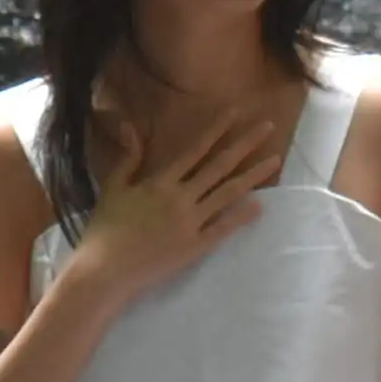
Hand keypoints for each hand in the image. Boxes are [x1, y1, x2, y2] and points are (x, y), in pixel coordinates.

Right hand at [72, 93, 288, 294]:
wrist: (106, 268)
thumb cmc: (106, 228)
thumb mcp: (114, 187)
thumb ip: (128, 157)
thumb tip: (132, 127)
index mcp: (161, 181)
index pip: (196, 149)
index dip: (217, 129)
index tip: (235, 112)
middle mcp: (181, 197)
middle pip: (220, 166)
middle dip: (245, 144)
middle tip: (267, 126)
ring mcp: (191, 223)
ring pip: (228, 194)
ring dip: (253, 176)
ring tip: (275, 161)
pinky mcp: (195, 246)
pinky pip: (223, 228)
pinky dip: (242, 216)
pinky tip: (260, 205)